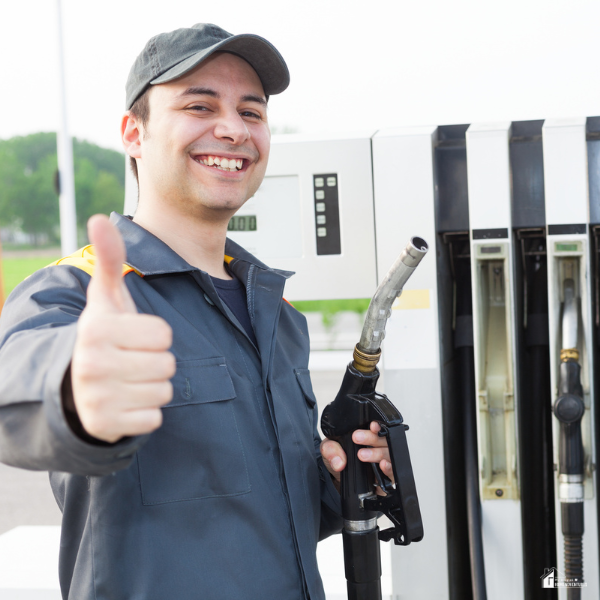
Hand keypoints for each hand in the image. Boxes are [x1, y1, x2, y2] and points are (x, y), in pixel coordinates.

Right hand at [70, 214, 175, 442]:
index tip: (133, 337)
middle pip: (167, 364)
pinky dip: (146, 411)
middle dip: (156, 362)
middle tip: (132, 361)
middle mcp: (93, 364)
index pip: (164, 334)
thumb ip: (111, 261)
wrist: (76, 385)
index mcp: (97, 330)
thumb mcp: (107, 301)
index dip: (155, 336)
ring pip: (164, 391)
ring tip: (129, 380)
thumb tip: (100, 218)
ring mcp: (98, 398)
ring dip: (153, 386)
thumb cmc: (105, 337)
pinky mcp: (107, 425)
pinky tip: (127, 402)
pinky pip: (155, 418)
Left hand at [320, 421, 393, 494]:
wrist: (338, 480)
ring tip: (363, 454)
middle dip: (372, 438)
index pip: (377, 427)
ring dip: (378, 453)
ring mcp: (384, 462)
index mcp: (368, 435)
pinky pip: (393, 473)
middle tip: (357, 438)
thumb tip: (339, 461)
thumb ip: (331, 450)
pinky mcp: (387, 478)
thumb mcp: (329, 450)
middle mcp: (379, 447)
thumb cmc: (339, 460)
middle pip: (385, 439)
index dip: (377, 426)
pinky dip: (389, 469)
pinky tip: (382, 465)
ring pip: (389, 454)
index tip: (372, 425)